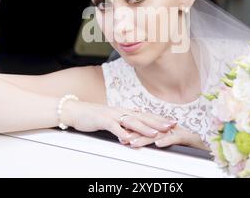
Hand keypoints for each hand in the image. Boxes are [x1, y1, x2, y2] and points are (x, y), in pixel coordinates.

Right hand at [60, 100, 176, 140]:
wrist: (76, 110)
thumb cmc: (94, 115)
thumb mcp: (113, 118)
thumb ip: (125, 122)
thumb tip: (136, 127)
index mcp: (125, 111)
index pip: (146, 115)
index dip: (159, 119)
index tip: (173, 122)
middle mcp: (121, 111)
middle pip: (143, 117)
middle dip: (158, 122)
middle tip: (172, 126)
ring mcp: (112, 115)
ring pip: (131, 122)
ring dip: (144, 128)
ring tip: (156, 133)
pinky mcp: (103, 120)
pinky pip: (114, 127)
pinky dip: (122, 133)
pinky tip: (129, 139)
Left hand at [119, 123, 209, 150]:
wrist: (207, 148)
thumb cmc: (187, 146)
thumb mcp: (169, 142)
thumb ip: (156, 139)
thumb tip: (140, 141)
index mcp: (164, 128)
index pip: (145, 127)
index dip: (132, 130)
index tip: (119, 134)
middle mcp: (170, 128)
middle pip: (149, 129)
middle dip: (134, 134)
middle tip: (122, 138)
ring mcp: (179, 132)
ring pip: (159, 134)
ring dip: (145, 139)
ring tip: (134, 142)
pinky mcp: (188, 138)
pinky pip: (175, 139)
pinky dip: (166, 141)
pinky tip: (158, 144)